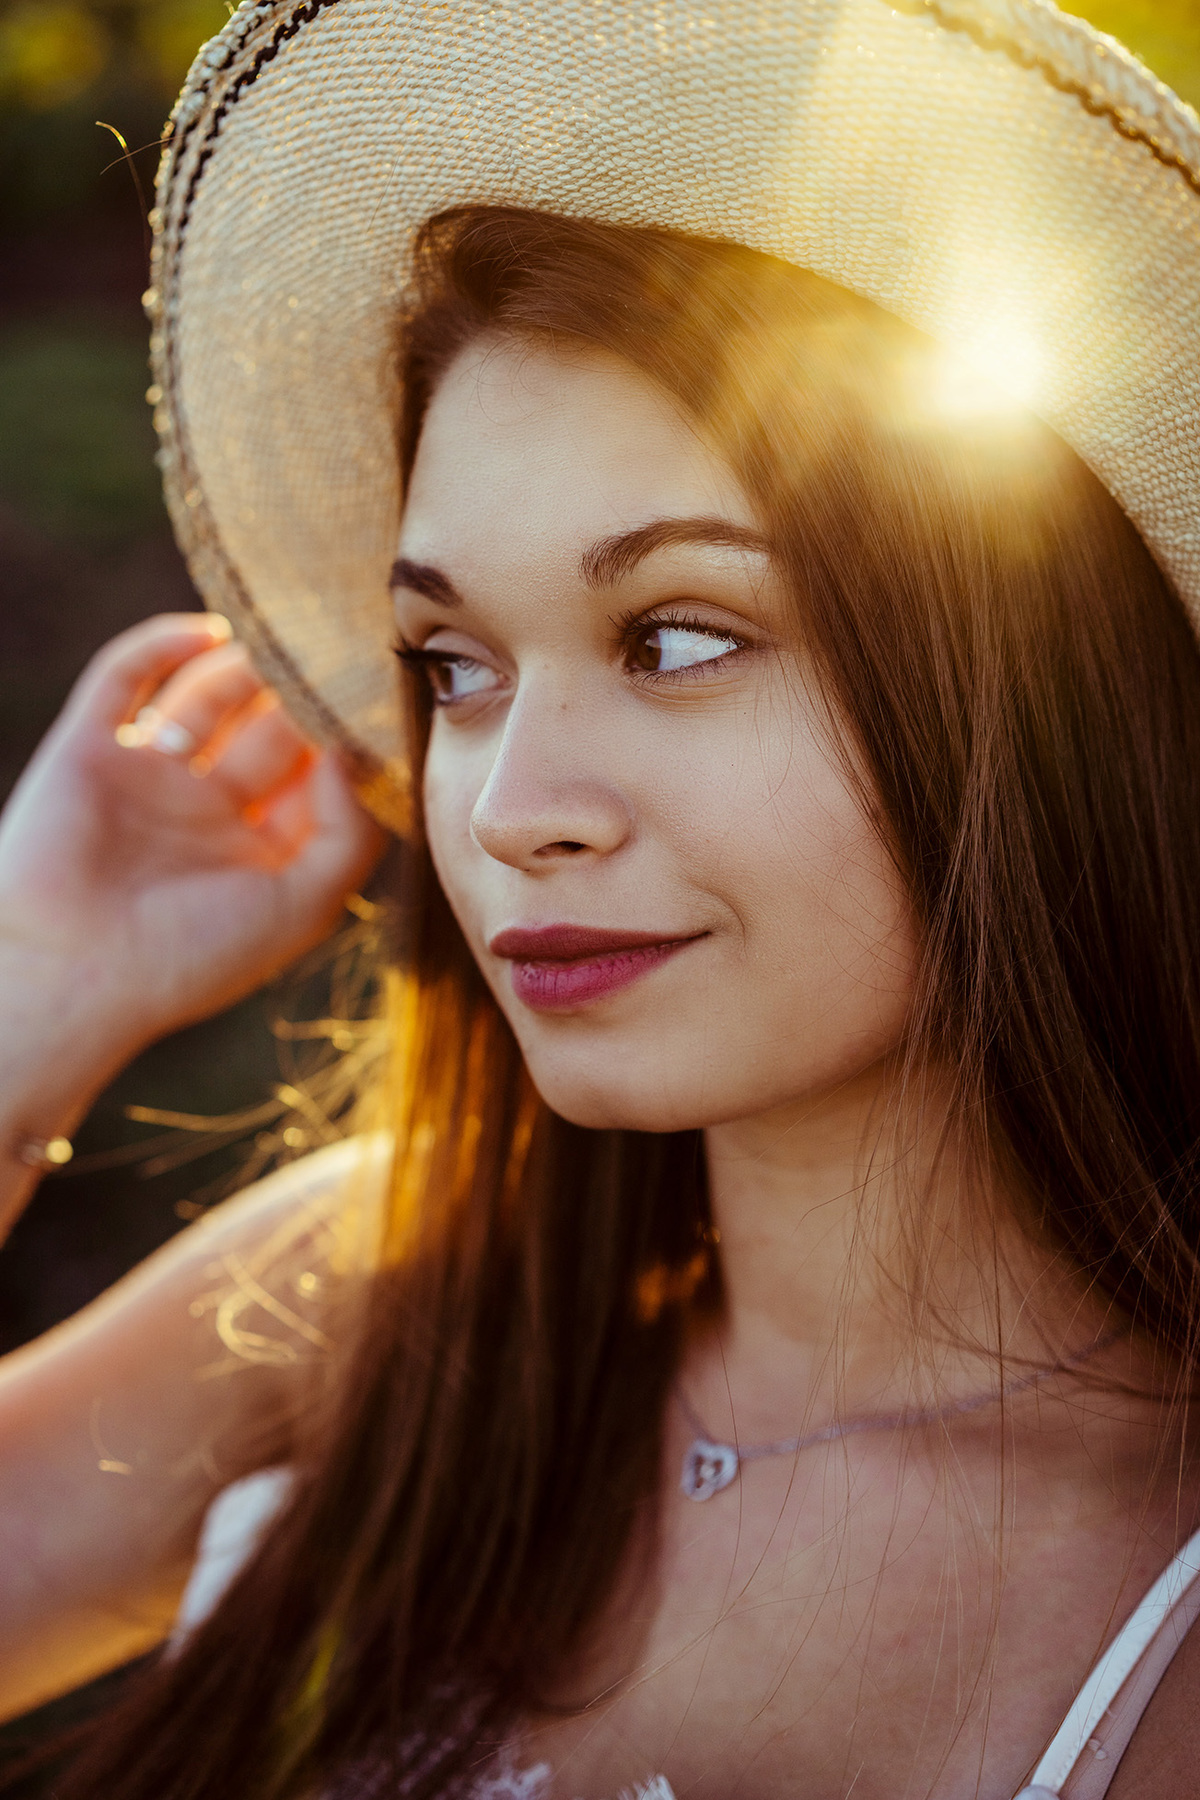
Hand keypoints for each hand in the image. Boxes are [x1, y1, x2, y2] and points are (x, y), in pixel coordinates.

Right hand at [0, 613, 384, 1060]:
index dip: (350, 740)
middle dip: (303, 695)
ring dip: (246, 667)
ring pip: (206, 696)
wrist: (71, 974)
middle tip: (339, 653)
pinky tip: (211, 633)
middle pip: (270, 729)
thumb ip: (348, 832)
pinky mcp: (89, 747)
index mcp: (259, 850)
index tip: (382, 700)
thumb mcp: (302, 907)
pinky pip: (124, 677)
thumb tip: (351, 751)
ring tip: (285, 641)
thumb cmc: (192, 958)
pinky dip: (163, 645)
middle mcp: (207, 809)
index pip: (317, 777)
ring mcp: (147, 775)